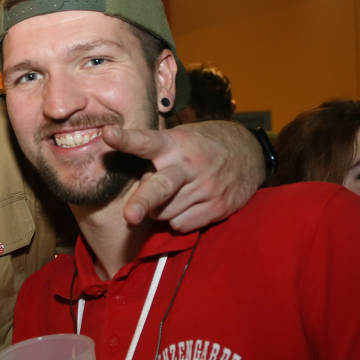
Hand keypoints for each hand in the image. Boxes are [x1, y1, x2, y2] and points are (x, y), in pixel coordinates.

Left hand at [104, 120, 263, 231]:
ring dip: (160, 208)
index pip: (146, 141)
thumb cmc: (202, 145)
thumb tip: (126, 171)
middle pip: (161, 187)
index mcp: (174, 144)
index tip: (109, 134)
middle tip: (130, 216)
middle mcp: (190, 165)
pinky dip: (178, 219)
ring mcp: (206, 188)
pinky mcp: (218, 207)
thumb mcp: (180, 137)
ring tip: (174, 193)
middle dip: (144, 201)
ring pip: (164, 213)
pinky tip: (188, 204)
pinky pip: (181, 224)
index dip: (126, 139)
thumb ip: (156, 153)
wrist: (251, 153)